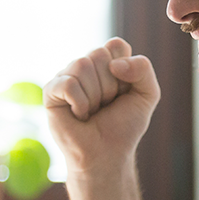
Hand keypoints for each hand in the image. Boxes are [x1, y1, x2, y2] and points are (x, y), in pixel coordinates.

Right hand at [43, 37, 159, 172]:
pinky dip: (80, 103)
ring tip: (92, 112)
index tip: (123, 91)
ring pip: (82, 65)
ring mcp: (66, 77)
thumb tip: (114, 64)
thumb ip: (143, 68)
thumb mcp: (147, 94)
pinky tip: (79, 115)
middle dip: (110, 85)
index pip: (115, 45)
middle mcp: (85, 65)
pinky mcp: (51, 91)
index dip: (124, 69)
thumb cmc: (124, 126)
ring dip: (95, 96)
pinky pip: (68, 84)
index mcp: (106, 62)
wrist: (107, 154)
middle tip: (106, 105)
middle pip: (99, 54)